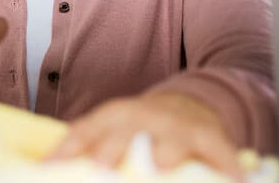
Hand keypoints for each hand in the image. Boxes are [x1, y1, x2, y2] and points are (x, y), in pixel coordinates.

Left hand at [48, 93, 241, 178]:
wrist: (188, 104)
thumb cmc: (139, 127)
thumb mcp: (111, 129)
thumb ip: (85, 147)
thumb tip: (47, 169)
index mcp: (112, 116)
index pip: (85, 132)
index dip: (68, 150)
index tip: (50, 167)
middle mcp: (142, 118)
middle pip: (124, 135)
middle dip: (112, 151)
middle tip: (101, 169)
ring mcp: (177, 126)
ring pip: (170, 142)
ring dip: (166, 155)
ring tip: (160, 168)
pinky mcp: (209, 137)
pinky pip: (218, 152)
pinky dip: (225, 167)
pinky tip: (231, 181)